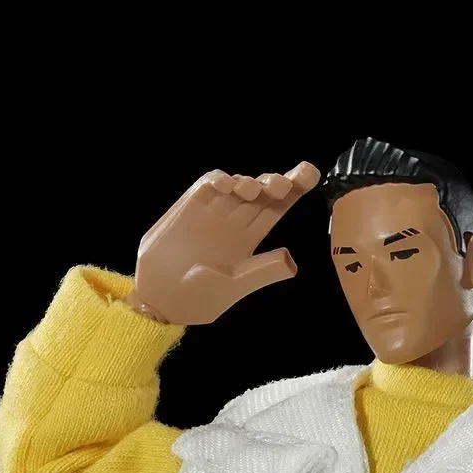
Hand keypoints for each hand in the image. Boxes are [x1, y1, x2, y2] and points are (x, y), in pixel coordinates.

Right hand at [126, 161, 320, 324]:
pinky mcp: (191, 206)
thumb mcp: (235, 285)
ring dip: (249, 181)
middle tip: (282, 186)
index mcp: (251, 238)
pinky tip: (226, 185)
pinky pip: (208, 185)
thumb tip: (291, 259)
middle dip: (277, 181)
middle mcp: (236, 220)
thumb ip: (262, 271)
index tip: (310, 175)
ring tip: (252, 190)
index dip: (295, 188)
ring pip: (239, 185)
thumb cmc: (200, 296)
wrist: (162, 298)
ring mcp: (214, 211)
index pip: (277, 207)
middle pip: (263, 191)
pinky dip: (219, 180)